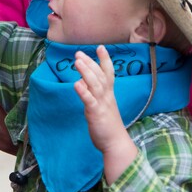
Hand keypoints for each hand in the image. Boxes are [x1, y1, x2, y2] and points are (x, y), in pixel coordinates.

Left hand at [74, 46, 135, 182]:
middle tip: (78, 53)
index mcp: (109, 94)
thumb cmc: (108, 125)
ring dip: (86, 72)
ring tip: (77, 61)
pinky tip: (76, 84)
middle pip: (100, 75)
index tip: (100, 47)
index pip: (109, 73)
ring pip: (95, 84)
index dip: (105, 60)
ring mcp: (102, 104)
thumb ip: (94, 93)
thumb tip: (82, 82)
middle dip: (90, 63)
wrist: (116, 144)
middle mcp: (107, 96)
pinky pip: (89, 100)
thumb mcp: (102, 106)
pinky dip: (83, 91)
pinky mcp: (96, 113)